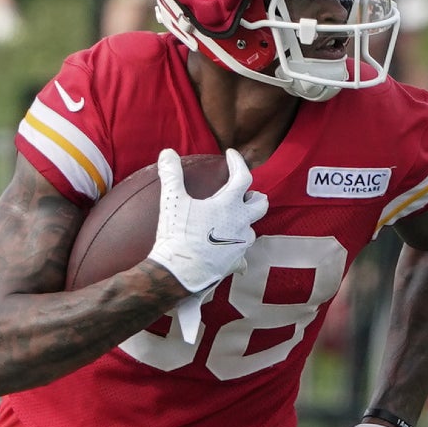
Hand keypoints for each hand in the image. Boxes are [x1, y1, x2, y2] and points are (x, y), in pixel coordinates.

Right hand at [147, 148, 267, 292]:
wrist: (180, 273)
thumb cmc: (178, 235)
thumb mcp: (172, 201)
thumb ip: (172, 174)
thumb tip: (167, 153)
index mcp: (229, 205)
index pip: (242, 177)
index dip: (238, 163)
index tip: (231, 155)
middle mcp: (241, 224)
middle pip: (260, 205)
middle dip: (255, 197)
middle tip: (246, 194)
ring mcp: (240, 245)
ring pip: (252, 230)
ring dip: (245, 223)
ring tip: (233, 222)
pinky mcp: (235, 263)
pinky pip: (242, 256)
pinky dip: (237, 251)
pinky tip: (230, 253)